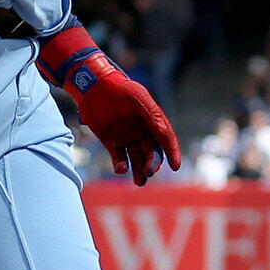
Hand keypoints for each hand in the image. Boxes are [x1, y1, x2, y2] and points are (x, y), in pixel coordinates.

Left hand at [37, 25, 181, 185]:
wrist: (94, 87)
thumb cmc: (119, 89)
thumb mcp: (138, 97)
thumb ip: (152, 114)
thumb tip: (163, 133)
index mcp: (153, 121)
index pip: (166, 139)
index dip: (172, 152)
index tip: (176, 166)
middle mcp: (142, 132)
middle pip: (152, 153)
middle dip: (153, 164)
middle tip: (149, 171)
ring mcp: (127, 139)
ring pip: (138, 160)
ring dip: (140, 171)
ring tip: (140, 181)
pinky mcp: (112, 144)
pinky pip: (119, 160)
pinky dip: (121, 166)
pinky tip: (121, 168)